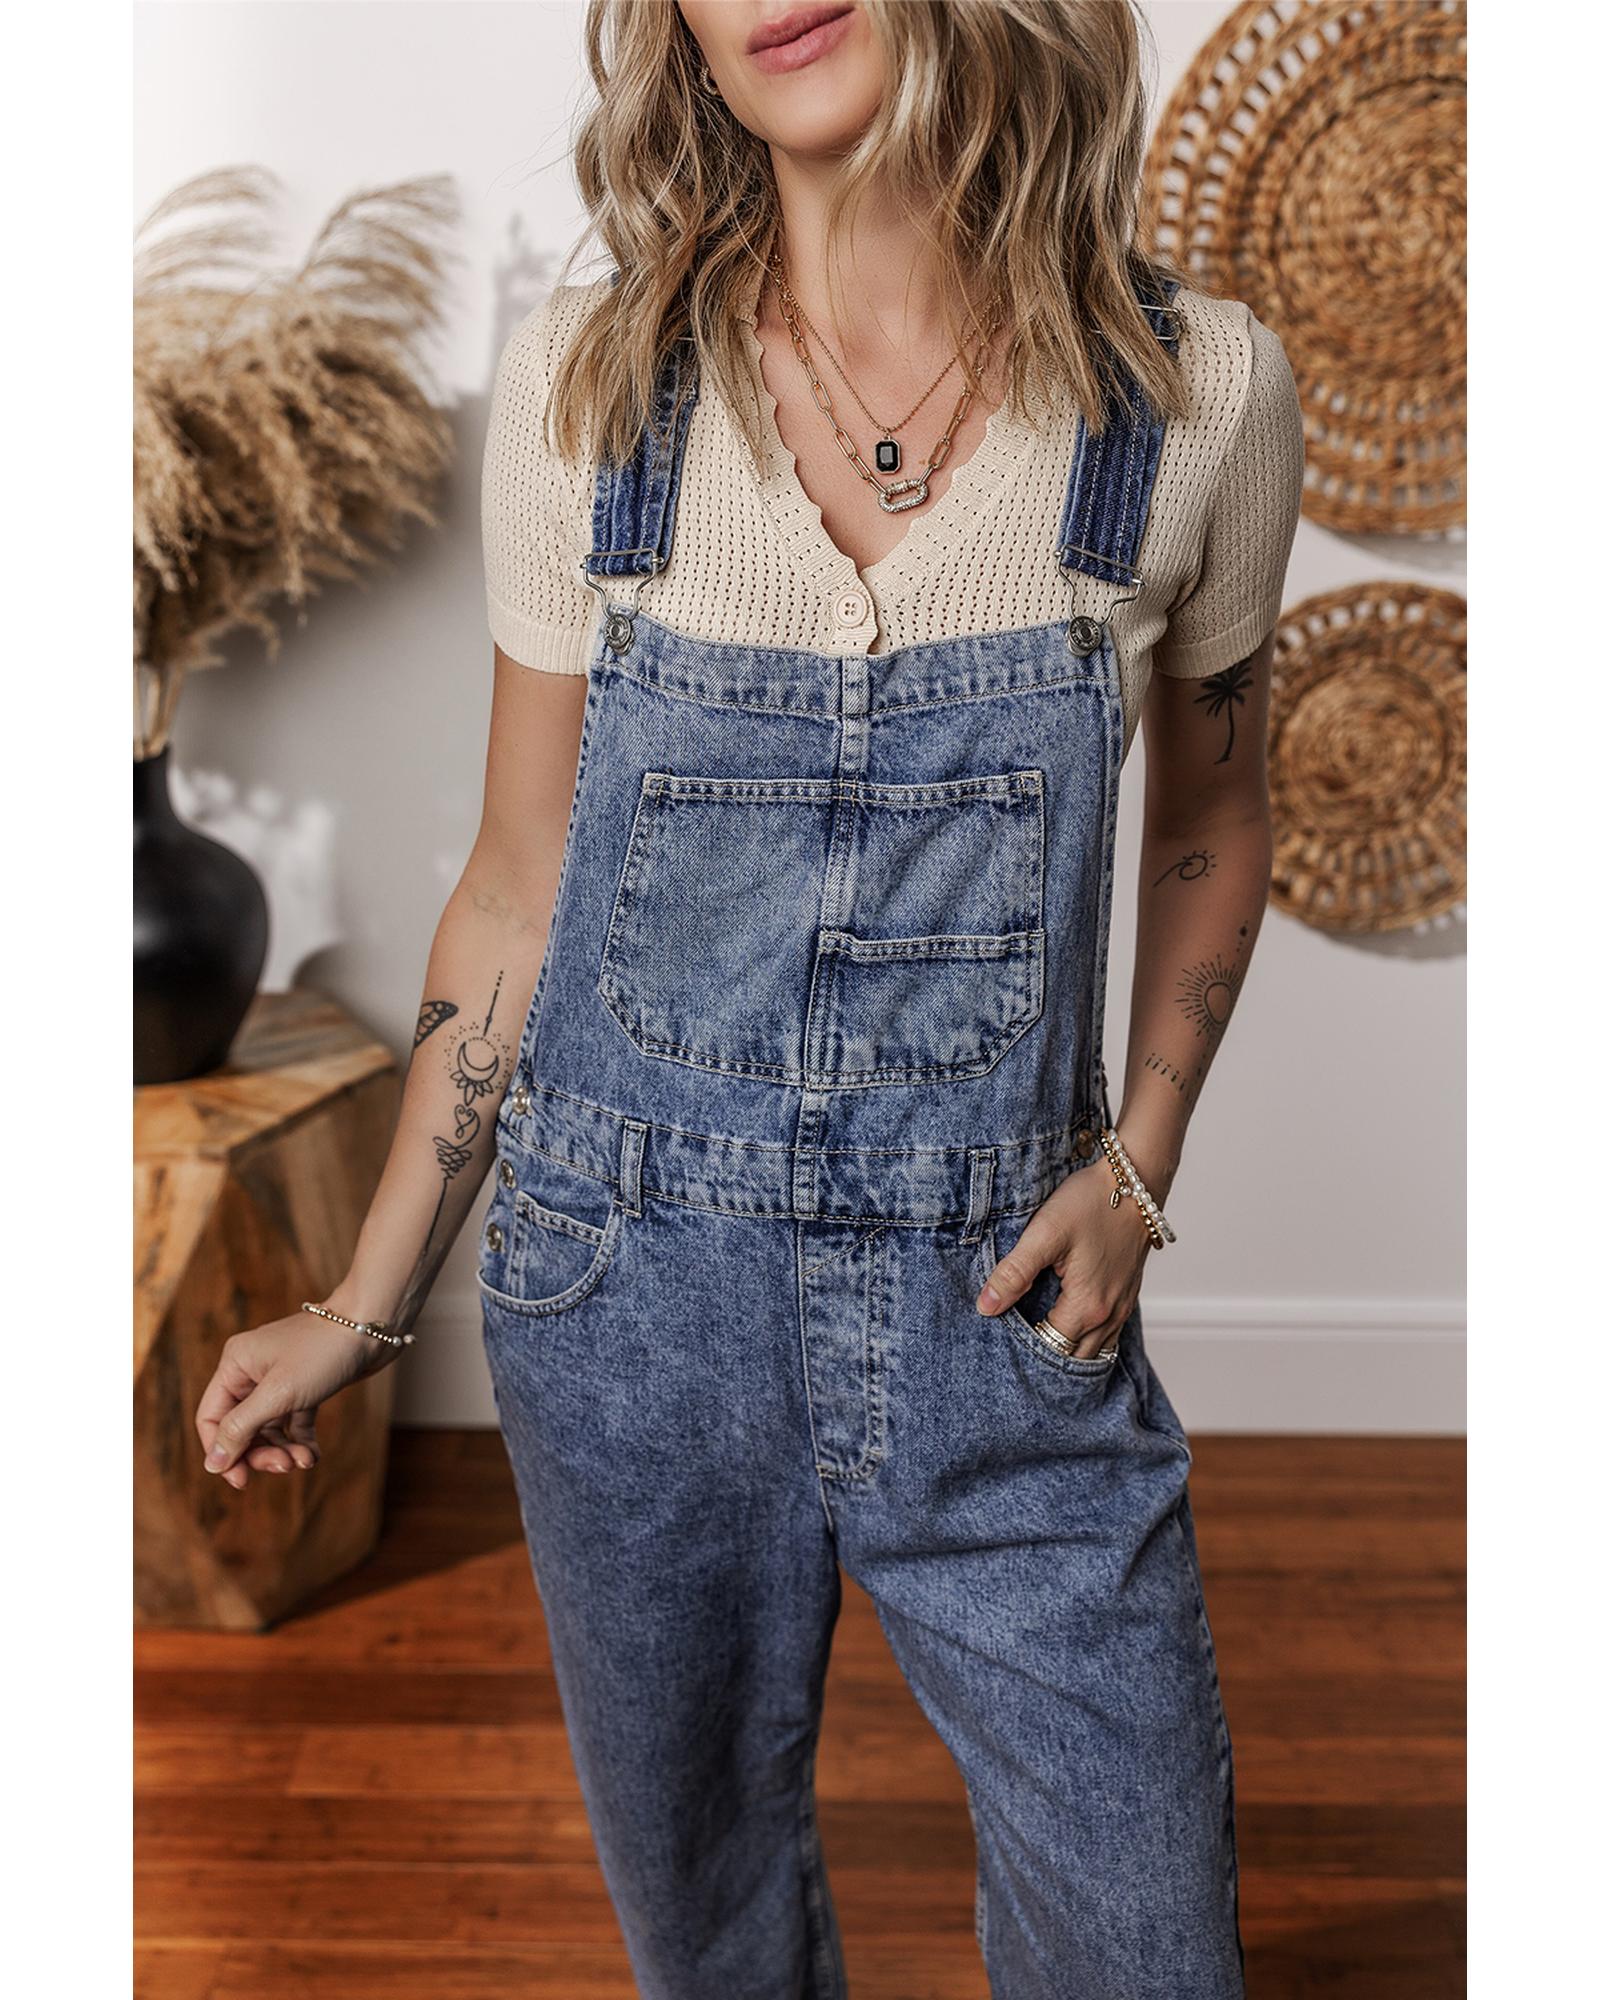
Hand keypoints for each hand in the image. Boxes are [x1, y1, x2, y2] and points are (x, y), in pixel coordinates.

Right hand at [194, 1308, 391, 1489]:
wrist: (373, 1326)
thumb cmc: (323, 1352)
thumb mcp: (278, 1394)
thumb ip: (241, 1428)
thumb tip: (212, 1464)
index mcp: (235, 1365)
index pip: (212, 1418)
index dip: (222, 1452)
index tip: (240, 1480)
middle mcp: (252, 1371)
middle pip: (241, 1427)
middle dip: (260, 1452)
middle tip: (283, 1466)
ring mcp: (279, 1379)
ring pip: (269, 1429)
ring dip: (283, 1450)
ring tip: (304, 1460)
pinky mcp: (306, 1387)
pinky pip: (293, 1423)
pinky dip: (300, 1441)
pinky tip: (313, 1455)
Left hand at [976, 1155, 1155, 1357]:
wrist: (1135, 1179)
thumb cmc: (1091, 1201)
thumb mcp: (1045, 1232)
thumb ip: (1015, 1272)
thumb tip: (986, 1306)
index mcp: (1088, 1306)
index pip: (1050, 1348)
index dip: (1023, 1347)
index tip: (1002, 1336)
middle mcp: (1110, 1315)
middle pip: (1073, 1357)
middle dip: (1044, 1354)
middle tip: (1013, 1343)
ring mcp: (1122, 1306)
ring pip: (1093, 1350)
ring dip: (1066, 1348)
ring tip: (1035, 1335)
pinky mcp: (1127, 1293)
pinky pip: (1106, 1333)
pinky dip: (1084, 1335)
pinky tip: (1063, 1319)